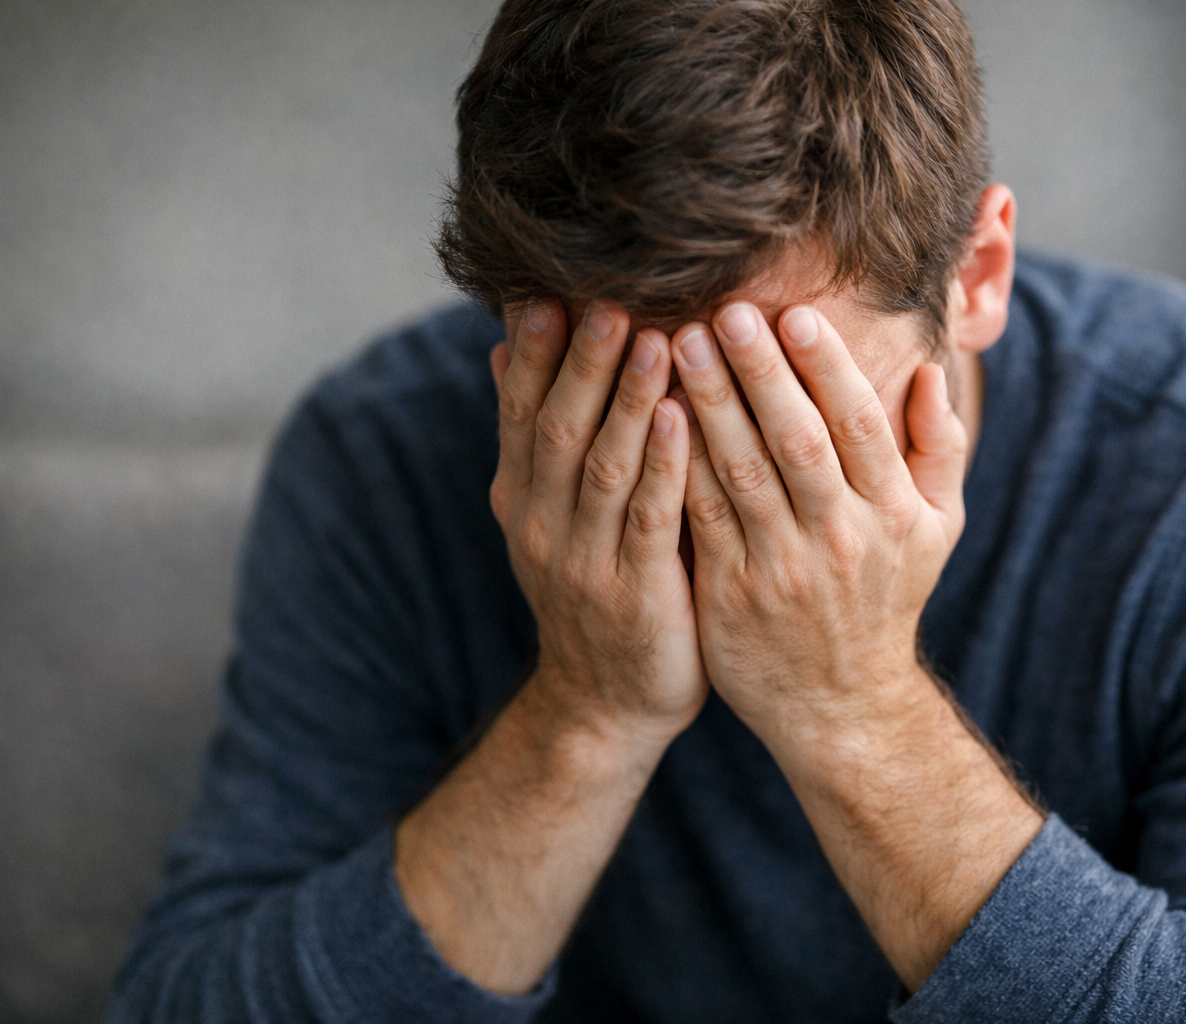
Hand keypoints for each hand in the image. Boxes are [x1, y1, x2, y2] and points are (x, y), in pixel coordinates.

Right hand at [491, 298, 705, 738]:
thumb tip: (506, 348)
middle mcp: (543, 523)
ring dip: (624, 399)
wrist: (604, 704)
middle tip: (604, 295)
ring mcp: (585, 559)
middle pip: (557, 426)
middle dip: (580, 359)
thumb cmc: (595, 590)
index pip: (521, 409)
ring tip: (650, 336)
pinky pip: (647, 518)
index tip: (545, 286)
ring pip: (601, 466)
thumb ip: (539, 437)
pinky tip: (680, 416)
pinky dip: (660, 465)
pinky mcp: (635, 591)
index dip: (534, 350)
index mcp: (523, 497)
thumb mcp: (551, 515)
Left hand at [670, 300, 967, 743]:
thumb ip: (938, 448)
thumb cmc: (887, 600)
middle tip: (726, 312)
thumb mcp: (936, 530)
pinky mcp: (731, 594)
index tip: (795, 314)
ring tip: (680, 346)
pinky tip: (654, 417)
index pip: (859, 427)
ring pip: (742, 475)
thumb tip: (929, 369)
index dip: (828, 368)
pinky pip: (701, 519)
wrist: (841, 705)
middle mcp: (839, 539)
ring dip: (709, 407)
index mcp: (891, 514)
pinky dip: (680, 466)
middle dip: (760, 374)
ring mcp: (782, 569)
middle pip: (797, 442)